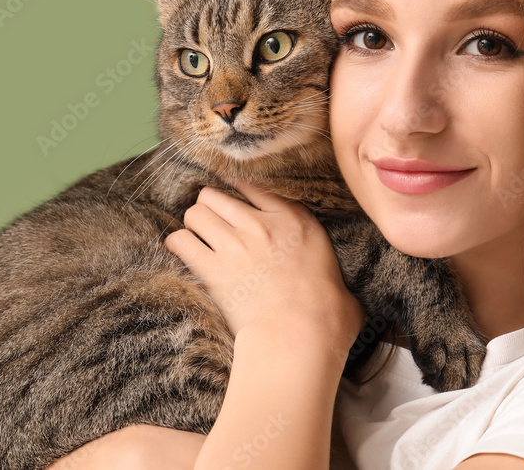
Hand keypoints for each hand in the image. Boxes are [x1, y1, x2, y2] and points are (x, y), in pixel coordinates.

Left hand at [164, 180, 365, 351]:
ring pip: (195, 212)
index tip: (232, 201)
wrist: (300, 337)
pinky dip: (177, 245)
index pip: (254, 186)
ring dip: (193, 225)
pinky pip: (180, 241)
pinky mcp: (213, 269)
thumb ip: (331, 278)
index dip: (238, 192)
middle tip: (211, 225)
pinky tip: (182, 253)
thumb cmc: (327, 318)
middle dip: (209, 208)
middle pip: (216, 195)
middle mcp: (261, 224)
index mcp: (295, 220)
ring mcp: (234, 243)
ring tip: (196, 239)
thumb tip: (345, 304)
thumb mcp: (341, 281)